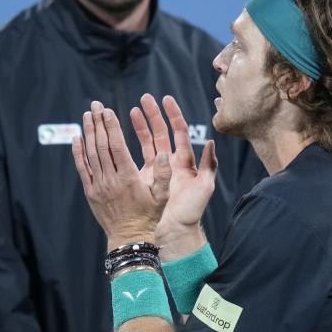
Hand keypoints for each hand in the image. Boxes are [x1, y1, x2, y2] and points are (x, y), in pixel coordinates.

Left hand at [72, 100, 170, 248]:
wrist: (129, 239)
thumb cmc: (149, 217)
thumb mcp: (162, 196)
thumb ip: (164, 174)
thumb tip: (165, 151)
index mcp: (128, 177)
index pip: (116, 145)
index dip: (111, 126)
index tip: (108, 110)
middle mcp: (110, 179)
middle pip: (101, 145)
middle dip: (98, 123)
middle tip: (95, 105)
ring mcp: (98, 186)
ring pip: (91, 154)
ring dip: (88, 132)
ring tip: (87, 115)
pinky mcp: (90, 192)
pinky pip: (82, 168)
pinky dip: (78, 152)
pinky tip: (77, 137)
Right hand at [131, 94, 215, 257]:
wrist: (175, 232)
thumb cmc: (191, 212)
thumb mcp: (204, 188)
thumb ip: (208, 165)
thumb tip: (210, 142)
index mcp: (185, 161)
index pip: (178, 131)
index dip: (173, 115)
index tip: (165, 99)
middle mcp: (170, 163)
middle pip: (161, 132)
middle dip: (153, 115)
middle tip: (144, 99)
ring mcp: (156, 170)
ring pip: (146, 142)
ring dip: (139, 126)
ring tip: (131, 110)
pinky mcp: (144, 178)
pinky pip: (135, 157)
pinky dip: (129, 145)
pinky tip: (121, 135)